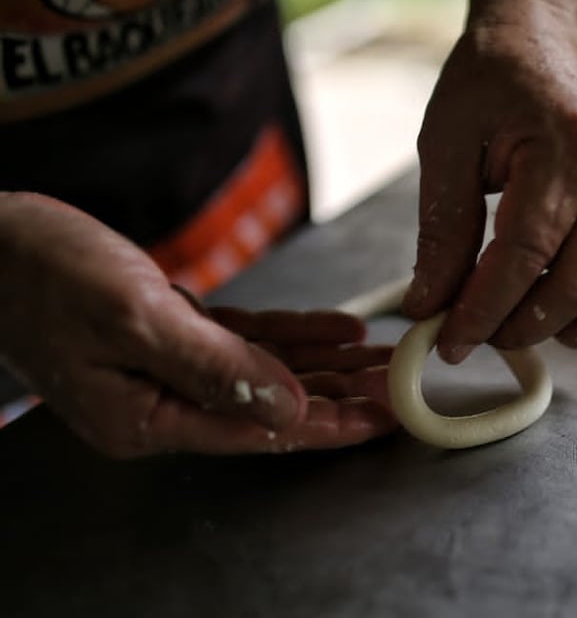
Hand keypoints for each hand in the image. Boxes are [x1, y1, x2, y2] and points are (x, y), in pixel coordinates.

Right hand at [0, 193, 396, 456]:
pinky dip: (294, 335)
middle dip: (340, 397)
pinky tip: (341, 330)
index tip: (383, 418)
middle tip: (402, 386)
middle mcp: (160, 403)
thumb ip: (217, 368)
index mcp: (146, 419)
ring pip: (267, 374)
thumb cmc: (46, 273)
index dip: (326, 424)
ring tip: (386, 362)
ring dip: (328, 367)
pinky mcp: (171, 335)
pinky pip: (248, 343)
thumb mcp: (136, 318)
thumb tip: (289, 406)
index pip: (257, 431)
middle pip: (271, 407)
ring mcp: (167, 370)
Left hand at [403, 0, 576, 362]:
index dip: (485, 306)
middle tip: (468, 335)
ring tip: (510, 326)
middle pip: (574, 282)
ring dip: (558, 328)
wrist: (540, 47)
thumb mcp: (445, 143)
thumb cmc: (489, 85)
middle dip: (516, 326)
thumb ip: (442, 228)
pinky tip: (560, 319)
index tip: (448, 339)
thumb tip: (430, 304)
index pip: (526, 251)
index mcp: (565, 143)